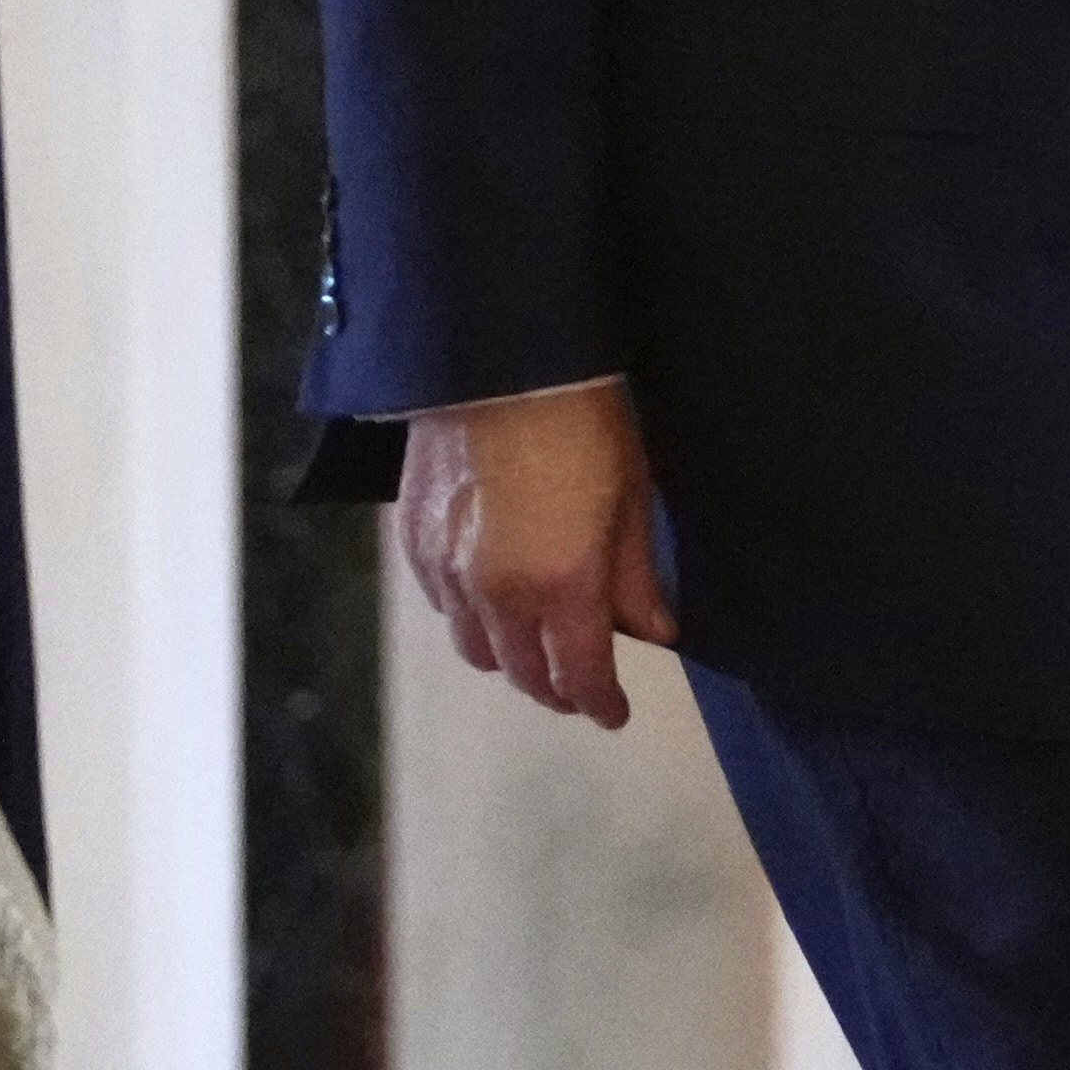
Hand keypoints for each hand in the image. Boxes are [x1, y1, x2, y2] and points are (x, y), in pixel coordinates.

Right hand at [398, 378, 677, 728]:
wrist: (500, 355)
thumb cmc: (583, 416)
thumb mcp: (631, 494)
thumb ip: (636, 573)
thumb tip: (655, 628)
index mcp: (562, 585)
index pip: (582, 676)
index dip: (602, 705)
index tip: (614, 713)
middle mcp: (497, 593)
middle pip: (523, 675)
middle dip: (556, 688)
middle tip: (578, 683)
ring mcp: (446, 569)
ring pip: (474, 648)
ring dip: (508, 656)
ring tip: (532, 640)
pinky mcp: (413, 538)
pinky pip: (440, 605)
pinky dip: (466, 614)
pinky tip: (487, 594)